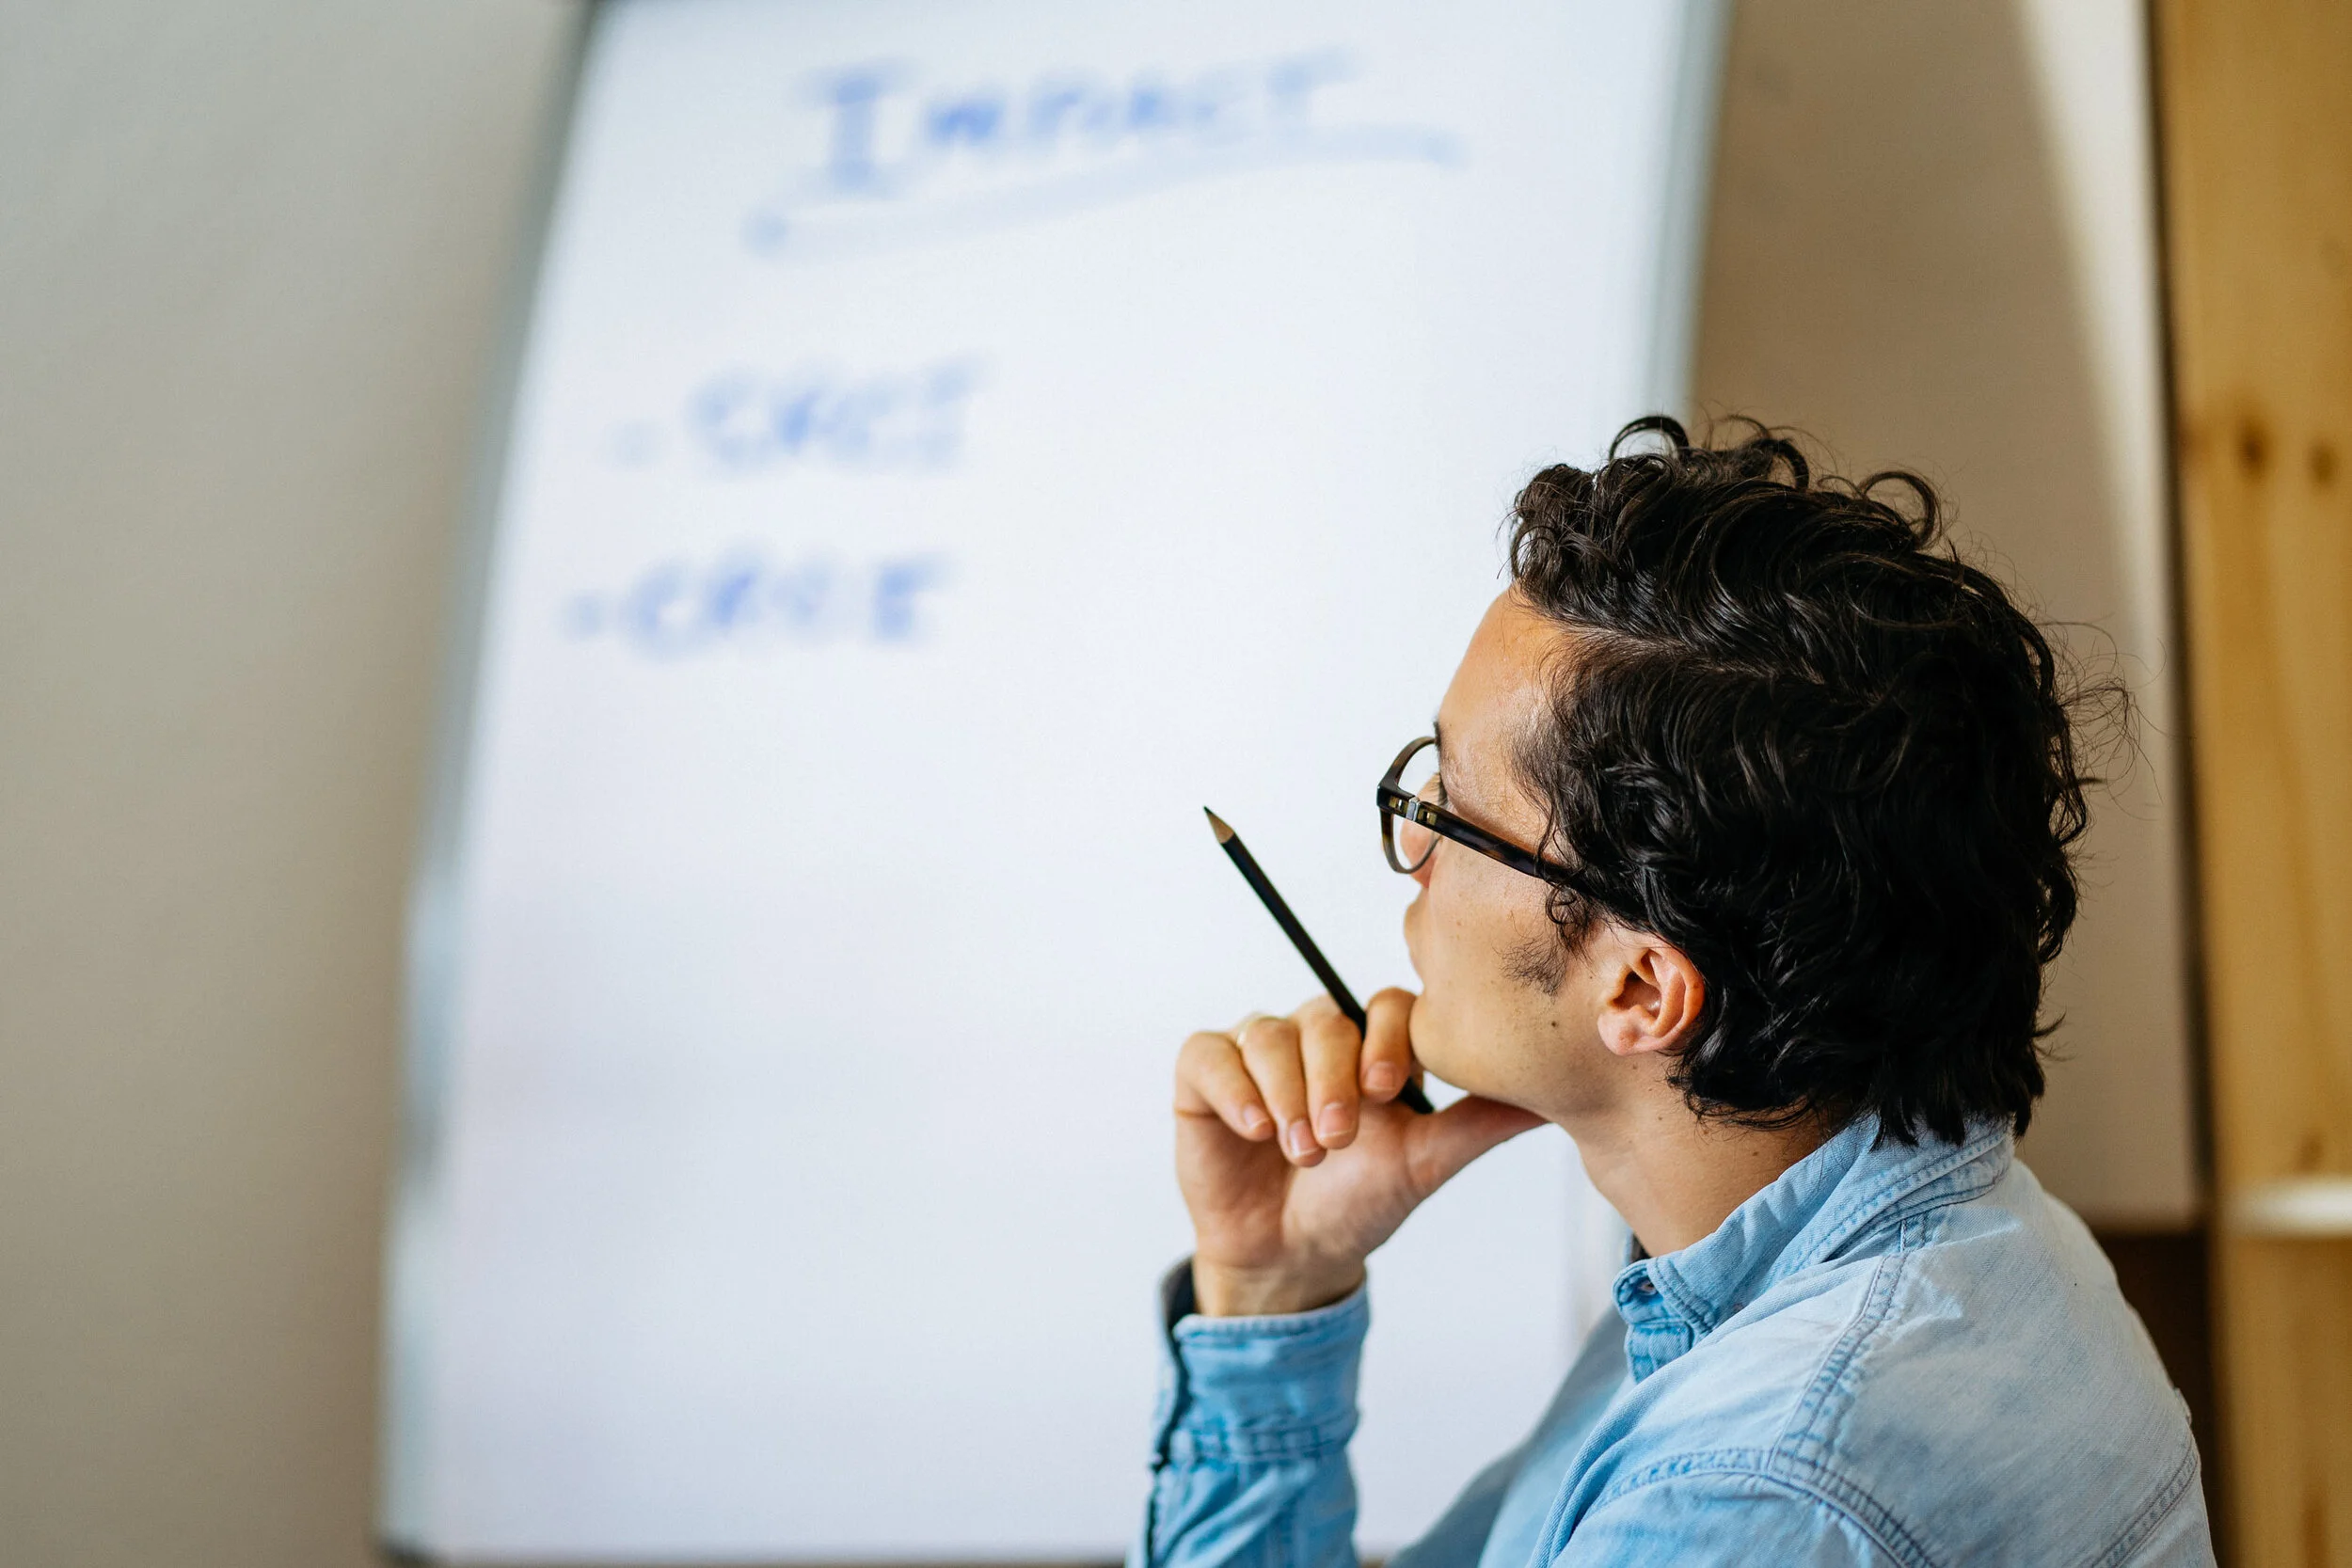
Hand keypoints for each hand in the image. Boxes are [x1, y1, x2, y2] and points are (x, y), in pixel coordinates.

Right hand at [1173, 988, 1544, 1315]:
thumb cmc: (1360, 1202)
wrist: (1293, 1256)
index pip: (1385, 1007)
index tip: (1390, 1090)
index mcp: (1371, 1045)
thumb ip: (1479, 1124)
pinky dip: (1234, 1089)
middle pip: (1324, 1019)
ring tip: (1302, 1151)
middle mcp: (1314, 1037)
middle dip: (1332, 1078)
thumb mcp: (1424, 1164)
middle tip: (1339, 1137)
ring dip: (1286, 1093)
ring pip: (1268, 1034)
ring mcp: (1257, 1051)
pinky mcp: (1205, 1073)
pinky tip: (1256, 1129)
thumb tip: (1550, 1098)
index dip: (1387, 1038)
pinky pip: (1209, 1053)